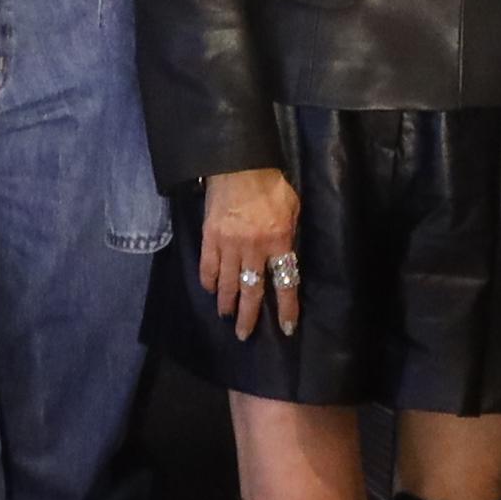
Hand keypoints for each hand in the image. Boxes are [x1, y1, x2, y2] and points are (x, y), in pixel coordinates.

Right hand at [198, 167, 302, 340]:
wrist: (239, 165)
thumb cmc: (271, 186)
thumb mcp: (292, 209)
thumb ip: (289, 234)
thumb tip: (286, 255)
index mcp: (279, 242)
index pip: (285, 283)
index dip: (287, 308)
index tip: (286, 328)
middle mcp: (254, 249)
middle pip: (252, 290)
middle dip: (248, 316)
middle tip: (243, 334)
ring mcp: (229, 244)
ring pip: (228, 283)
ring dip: (227, 303)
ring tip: (226, 316)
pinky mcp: (210, 237)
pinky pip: (208, 266)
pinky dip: (209, 281)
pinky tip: (211, 290)